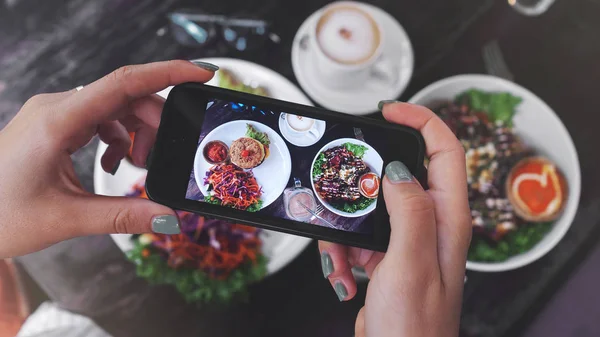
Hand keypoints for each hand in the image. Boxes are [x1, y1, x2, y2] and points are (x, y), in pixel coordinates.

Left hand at [0, 60, 216, 257]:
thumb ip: (124, 216)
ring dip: (135, 133)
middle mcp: (56, 108)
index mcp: (58, 121)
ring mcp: (54, 114)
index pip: (124, 82)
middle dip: (154, 122)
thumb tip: (169, 219)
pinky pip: (99, 119)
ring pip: (114, 107)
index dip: (169, 73)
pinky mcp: (53, 125)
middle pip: (125, 96)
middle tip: (162, 158)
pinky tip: (114, 165)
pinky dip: (117, 139)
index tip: (203, 72)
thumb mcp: (68, 218)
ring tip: (135, 168)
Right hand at [318, 102, 470, 336]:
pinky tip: (343, 275)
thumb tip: (397, 170)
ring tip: (342, 261)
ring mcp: (406, 239)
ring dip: (344, 230)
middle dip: (360, 186)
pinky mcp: (385, 255)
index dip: (420, 121)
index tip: (389, 110)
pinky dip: (341, 252)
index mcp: (447, 218)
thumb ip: (409, 209)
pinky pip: (356, 235)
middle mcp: (430, 223)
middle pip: (394, 176)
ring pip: (366, 207)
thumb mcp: (410, 262)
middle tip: (341, 193)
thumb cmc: (414, 327)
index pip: (444, 150)